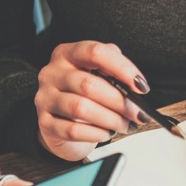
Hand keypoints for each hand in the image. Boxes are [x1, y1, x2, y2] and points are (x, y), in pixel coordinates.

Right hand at [36, 41, 153, 160]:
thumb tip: (136, 84)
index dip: (122, 68)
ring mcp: (45, 98)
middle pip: (89, 84)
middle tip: (138, 113)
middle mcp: (52, 73)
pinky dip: (96, 133)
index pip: (95, 52)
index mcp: (67, 54)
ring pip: (81, 108)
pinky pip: (73, 130)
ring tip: (124, 124)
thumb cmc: (83, 95)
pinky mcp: (45, 123)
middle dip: (120, 102)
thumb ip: (113, 70)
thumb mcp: (97, 74)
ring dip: (110, 119)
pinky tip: (106, 133)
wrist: (61, 122)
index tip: (140, 86)